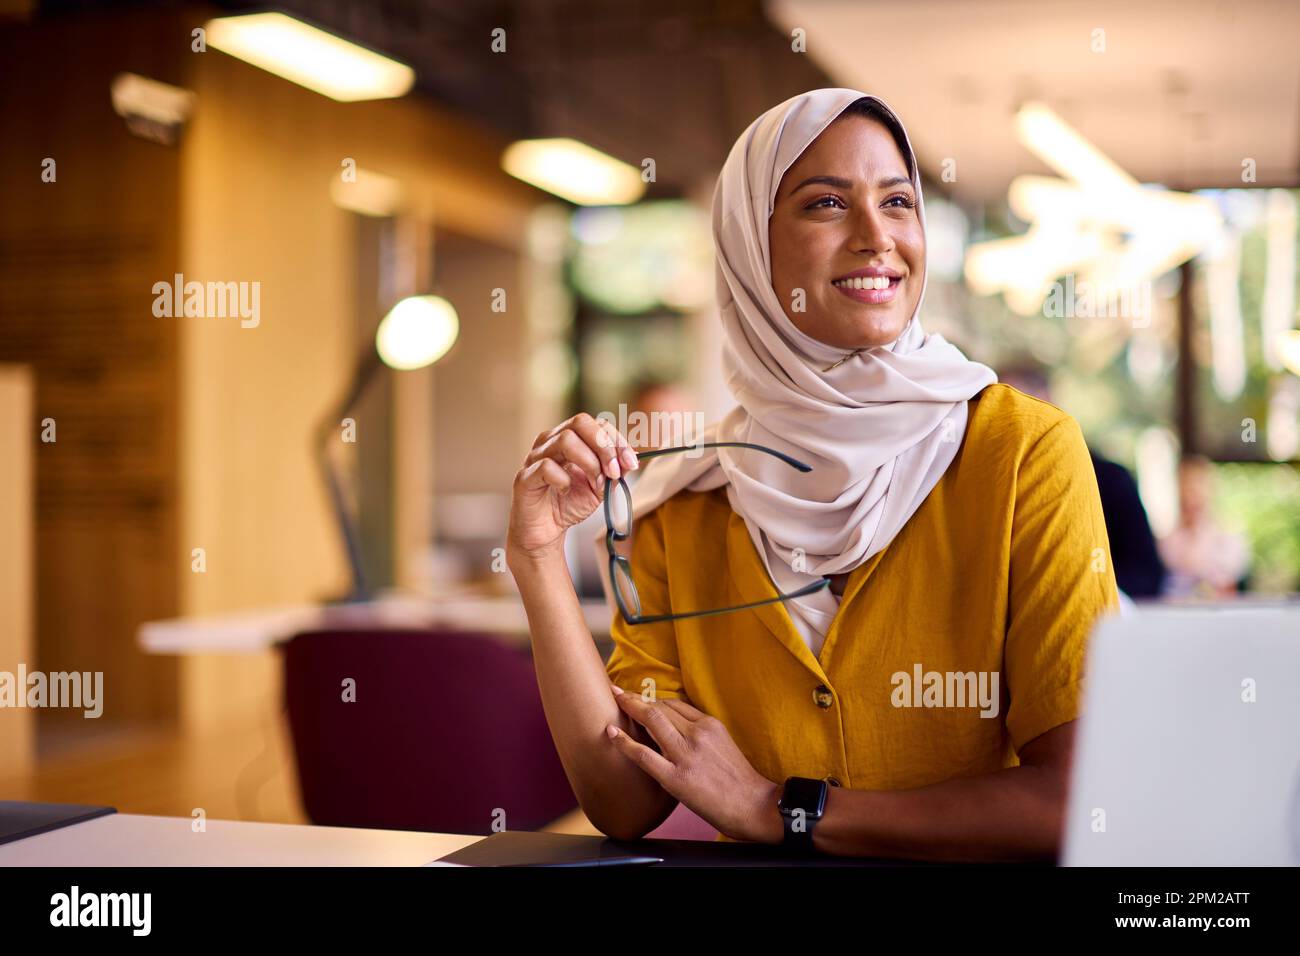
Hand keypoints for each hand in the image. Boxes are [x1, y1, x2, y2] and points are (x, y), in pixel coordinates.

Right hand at [507, 413, 638, 562]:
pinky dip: (564, 480)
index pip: (596, 424)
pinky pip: (547, 467)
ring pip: (565, 440)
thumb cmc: (568, 504)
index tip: (631, 463)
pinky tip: (566, 492)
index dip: (617, 440)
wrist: (544, 531)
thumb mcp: (600, 487)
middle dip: (604, 446)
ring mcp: (535, 457)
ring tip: (595, 484)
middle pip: (580, 422)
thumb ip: (614, 471)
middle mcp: (550, 441)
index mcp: (569, 439)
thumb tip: (631, 458)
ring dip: (589, 463)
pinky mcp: (524, 477)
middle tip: (614, 472)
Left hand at [605, 684, 783, 843]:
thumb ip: (700, 734)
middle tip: (618, 691)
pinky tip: (611, 732)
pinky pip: (644, 755)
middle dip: (636, 697)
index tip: (640, 699)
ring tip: (613, 700)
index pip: (675, 704)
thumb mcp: (724, 744)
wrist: (753, 806)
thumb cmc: (739, 780)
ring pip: (652, 721)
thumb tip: (676, 728)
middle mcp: (697, 734)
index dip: (653, 700)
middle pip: (660, 707)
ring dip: (629, 707)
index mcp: (710, 725)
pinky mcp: (676, 778)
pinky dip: (624, 741)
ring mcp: (685, 755)